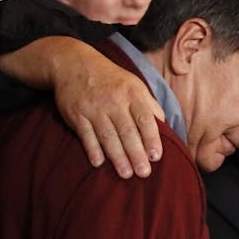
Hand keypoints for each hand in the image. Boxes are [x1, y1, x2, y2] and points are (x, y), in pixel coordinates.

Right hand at [35, 38, 164, 178]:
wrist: (74, 64)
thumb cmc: (111, 79)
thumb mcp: (135, 85)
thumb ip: (150, 105)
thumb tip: (165, 126)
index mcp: (132, 94)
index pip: (145, 119)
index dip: (151, 138)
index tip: (156, 156)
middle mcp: (113, 101)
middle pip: (127, 131)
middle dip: (136, 154)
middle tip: (144, 173)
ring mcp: (93, 108)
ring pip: (107, 135)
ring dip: (117, 157)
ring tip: (126, 174)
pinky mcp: (76, 113)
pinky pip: (85, 134)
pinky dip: (92, 149)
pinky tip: (99, 162)